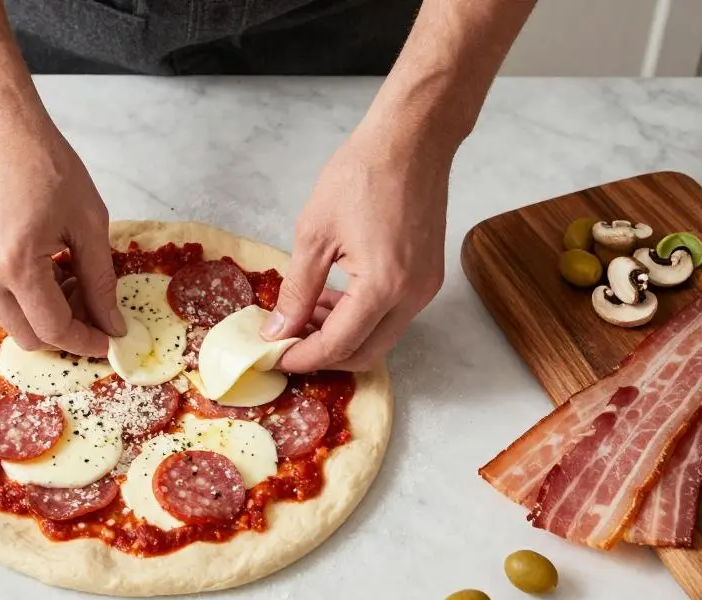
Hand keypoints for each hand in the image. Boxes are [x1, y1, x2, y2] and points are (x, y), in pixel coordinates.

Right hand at [0, 117, 123, 356]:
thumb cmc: (44, 163)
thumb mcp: (88, 220)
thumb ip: (101, 280)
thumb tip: (112, 324)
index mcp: (18, 264)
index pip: (54, 329)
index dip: (85, 342)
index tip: (107, 340)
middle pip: (28, 337)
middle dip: (64, 333)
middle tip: (92, 309)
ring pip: (10, 320)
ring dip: (42, 315)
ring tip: (67, 279)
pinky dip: (21, 297)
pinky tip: (42, 267)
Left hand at [263, 121, 452, 371]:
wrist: (411, 141)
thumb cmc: (361, 175)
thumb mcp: (314, 234)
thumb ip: (296, 289)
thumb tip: (278, 329)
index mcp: (383, 285)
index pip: (339, 344)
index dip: (302, 356)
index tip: (273, 355)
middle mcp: (412, 295)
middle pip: (366, 354)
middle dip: (324, 355)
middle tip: (287, 341)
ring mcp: (425, 287)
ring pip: (380, 337)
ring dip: (342, 335)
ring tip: (304, 312)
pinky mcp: (428, 277)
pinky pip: (393, 315)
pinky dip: (361, 317)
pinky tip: (333, 297)